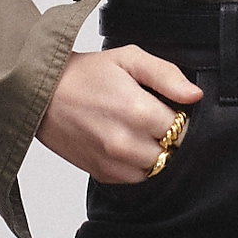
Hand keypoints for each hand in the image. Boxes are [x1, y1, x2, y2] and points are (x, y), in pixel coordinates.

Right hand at [37, 46, 203, 183]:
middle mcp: (126, 144)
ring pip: (157, 169)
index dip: (183, 117)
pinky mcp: (102, 174)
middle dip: (171, 137)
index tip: (173, 107)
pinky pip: (136, 179)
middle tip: (157, 118)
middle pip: (173, 152)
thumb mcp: (129, 58)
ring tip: (143, 131)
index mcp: (138, 111)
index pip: (184, 129)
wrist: (42, 94)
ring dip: (156, 153)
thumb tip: (195, 95)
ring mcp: (113, 163)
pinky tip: (129, 143)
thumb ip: (166, 75)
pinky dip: (138, 165)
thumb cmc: (86, 74)